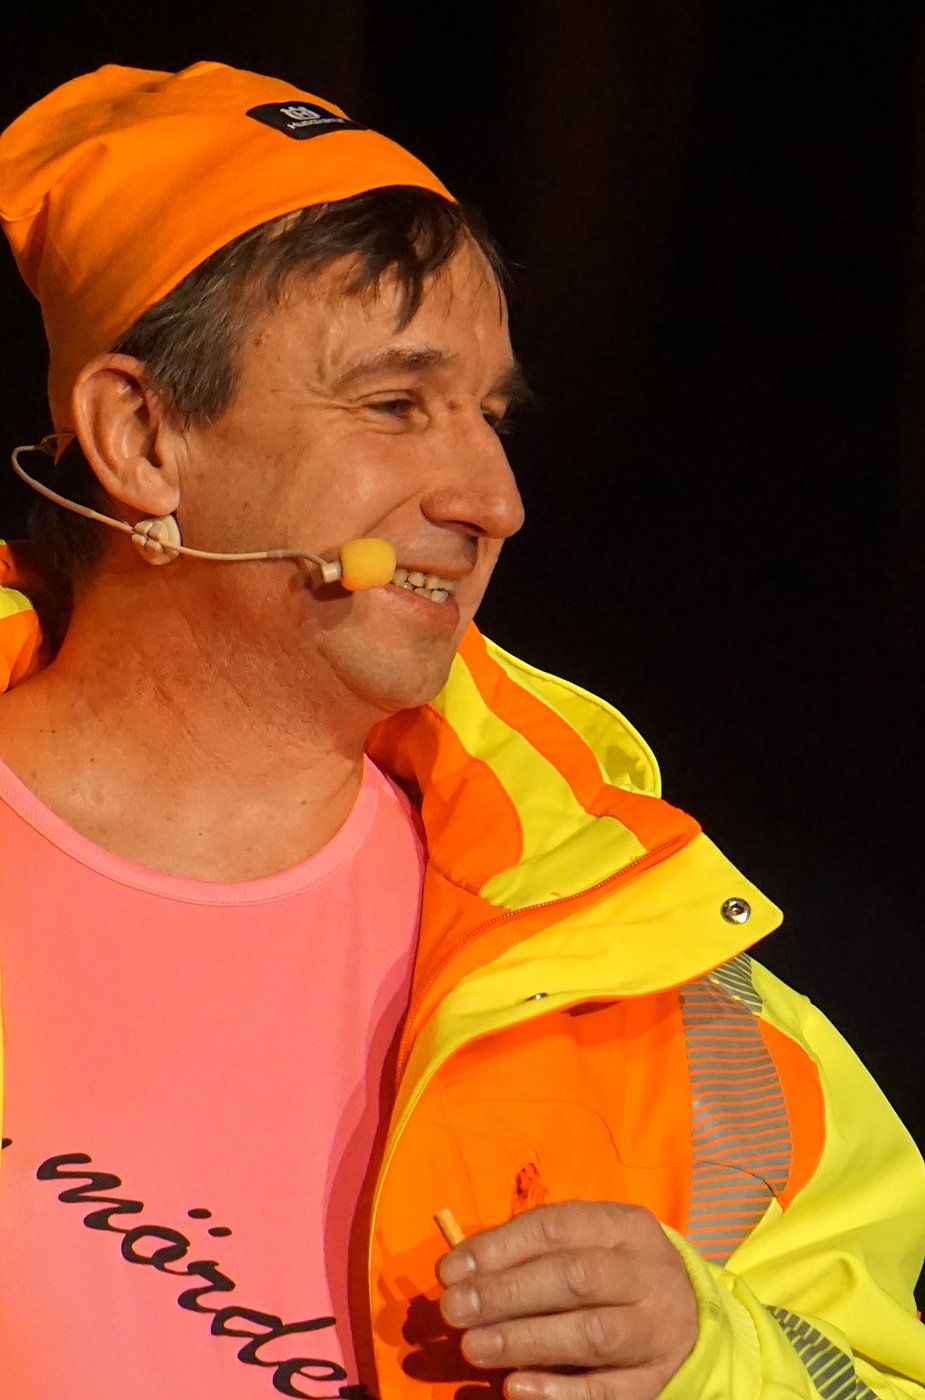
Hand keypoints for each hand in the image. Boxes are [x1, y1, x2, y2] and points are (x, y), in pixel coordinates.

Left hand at [436, 1200, 697, 1398]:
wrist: (690, 1317)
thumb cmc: (615, 1272)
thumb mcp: (587, 1242)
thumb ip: (532, 1252)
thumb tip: (461, 1270)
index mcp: (625, 1226)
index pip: (557, 1227)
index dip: (499, 1247)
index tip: (450, 1271)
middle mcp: (647, 1272)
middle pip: (576, 1277)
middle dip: (507, 1293)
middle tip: (454, 1309)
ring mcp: (657, 1328)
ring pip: (592, 1333)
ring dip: (527, 1340)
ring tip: (474, 1347)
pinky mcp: (657, 1380)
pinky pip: (608, 1391)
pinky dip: (560, 1391)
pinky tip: (516, 1388)